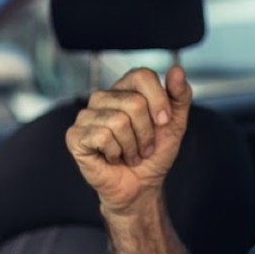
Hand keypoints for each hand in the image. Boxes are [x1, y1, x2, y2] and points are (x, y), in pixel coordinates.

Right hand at [65, 65, 191, 213]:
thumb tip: (177, 68)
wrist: (141, 185)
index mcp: (125, 87)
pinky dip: (116, 154)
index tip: (164, 122)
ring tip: (129, 154)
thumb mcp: (175, 123)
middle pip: (134, 102)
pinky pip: (103, 136)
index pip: (142, 75)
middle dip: (147, 132)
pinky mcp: (75, 135)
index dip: (159, 100)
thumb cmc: (155, 153)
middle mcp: (102, 96)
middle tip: (144, 146)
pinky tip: (112, 158)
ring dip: (133, 146)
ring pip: (119, 121)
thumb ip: (180, 95)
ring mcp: (86, 115)